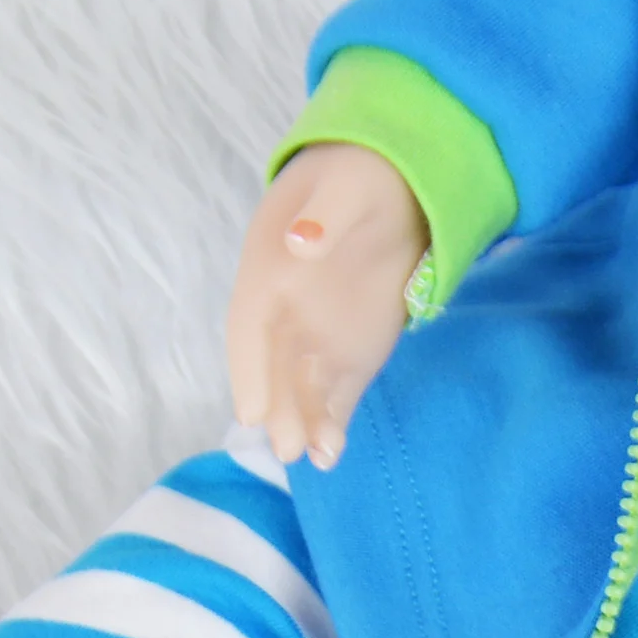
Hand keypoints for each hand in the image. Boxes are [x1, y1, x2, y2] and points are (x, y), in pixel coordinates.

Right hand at [226, 142, 428, 469]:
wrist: (389, 182)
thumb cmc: (353, 179)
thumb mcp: (343, 185)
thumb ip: (323, 215)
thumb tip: (301, 241)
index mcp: (266, 271)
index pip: (249, 327)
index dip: (249, 368)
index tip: (251, 411)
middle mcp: (285, 312)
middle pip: (274, 367)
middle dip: (279, 408)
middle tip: (288, 449)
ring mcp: (318, 334)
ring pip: (303, 386)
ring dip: (306, 422)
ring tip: (317, 458)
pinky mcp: (352, 347)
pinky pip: (338, 388)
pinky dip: (334, 419)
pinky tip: (333, 451)